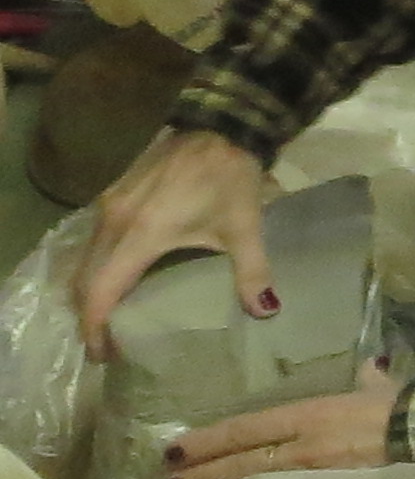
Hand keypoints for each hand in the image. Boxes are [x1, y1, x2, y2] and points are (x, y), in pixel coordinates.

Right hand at [75, 128, 273, 358]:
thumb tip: (266, 311)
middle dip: (89, 316)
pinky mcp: (112, 192)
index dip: (96, 326)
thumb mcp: (245, 227)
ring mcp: (108, 204)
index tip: (104, 353)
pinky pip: (93, 239)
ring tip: (110, 316)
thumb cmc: (230, 177)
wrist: (222, 124)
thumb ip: (252, 272)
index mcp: (140, 234)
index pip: (101, 291)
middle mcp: (114, 221)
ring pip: (85, 258)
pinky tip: (118, 276)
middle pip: (84, 279)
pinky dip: (97, 264)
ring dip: (90, 290)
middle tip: (107, 342)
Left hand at [161, 361, 400, 478]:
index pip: (246, 428)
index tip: (175, 450)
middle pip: (239, 462)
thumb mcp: (379, 387)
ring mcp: (311, 476)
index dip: (209, 440)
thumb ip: (367, 379)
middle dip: (200, 475)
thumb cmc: (403, 405)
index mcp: (307, 415)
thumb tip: (369, 366)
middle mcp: (299, 446)